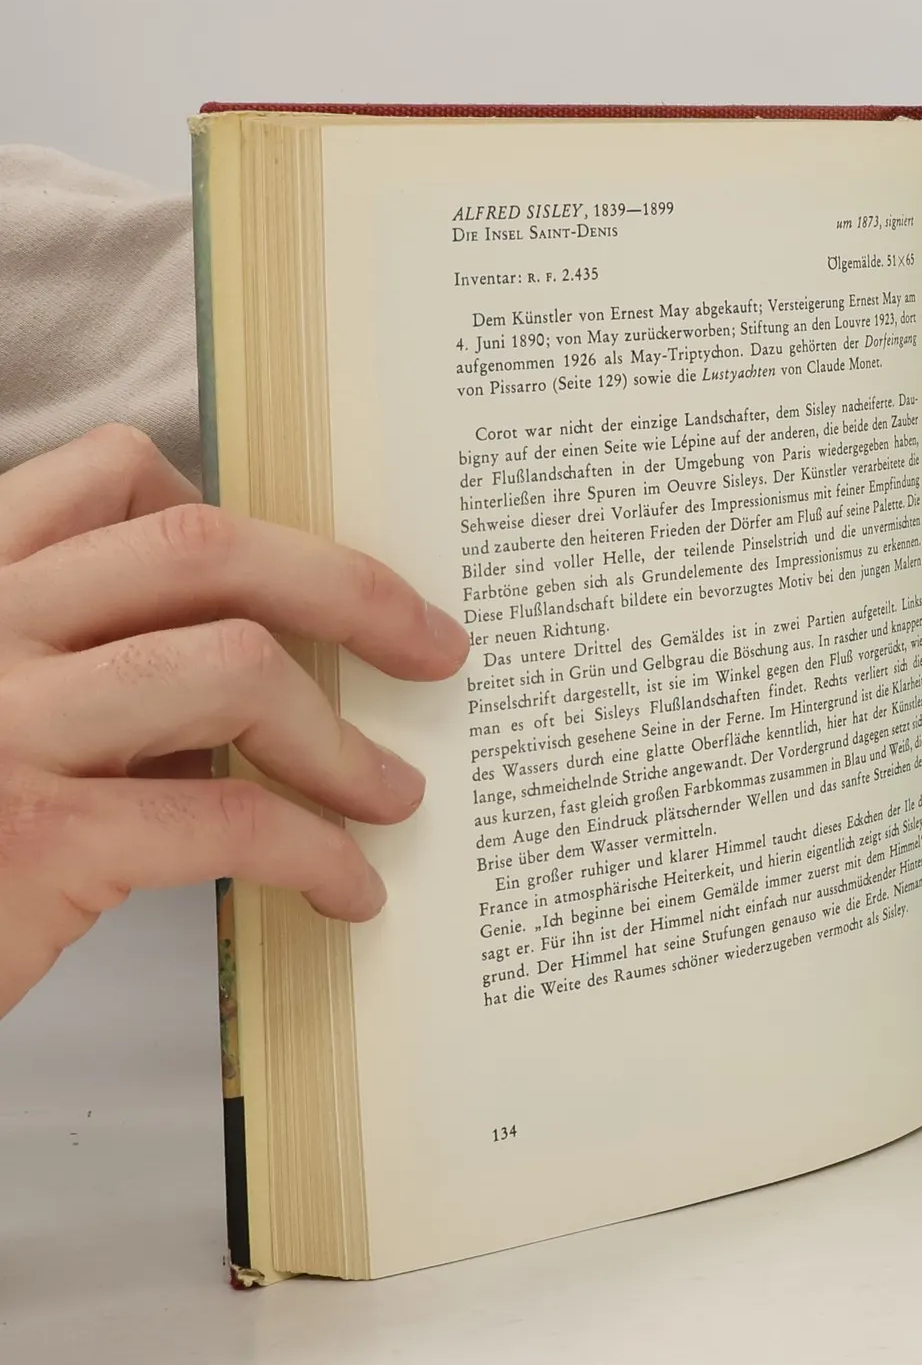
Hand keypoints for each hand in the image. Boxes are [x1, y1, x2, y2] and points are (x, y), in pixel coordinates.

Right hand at [0, 426, 469, 1014]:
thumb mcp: (3, 712)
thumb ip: (90, 665)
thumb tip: (261, 662)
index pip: (112, 476)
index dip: (235, 518)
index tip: (310, 583)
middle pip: (203, 548)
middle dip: (349, 592)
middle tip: (434, 648)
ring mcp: (2, 726)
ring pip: (232, 669)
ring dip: (340, 741)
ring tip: (391, 794)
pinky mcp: (41, 839)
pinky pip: (230, 819)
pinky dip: (317, 854)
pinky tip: (347, 888)